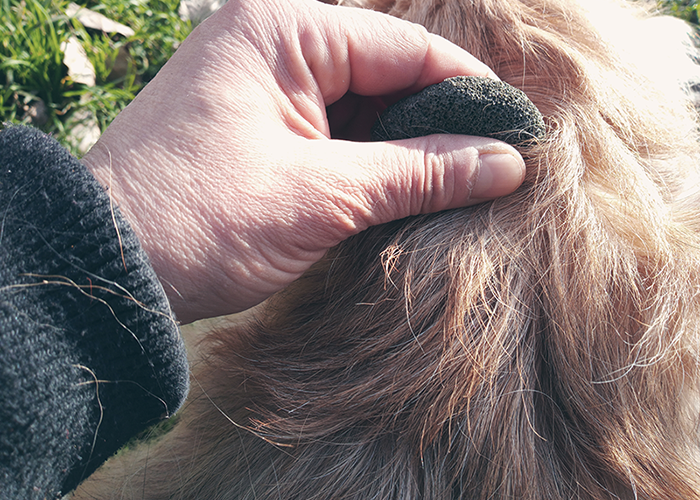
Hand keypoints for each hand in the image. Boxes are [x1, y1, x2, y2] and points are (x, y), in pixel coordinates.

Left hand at [82, 0, 524, 323]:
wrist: (112, 267)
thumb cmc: (201, 219)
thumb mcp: (323, 196)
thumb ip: (420, 173)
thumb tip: (506, 163)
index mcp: (284, 30)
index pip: (407, 48)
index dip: (469, 90)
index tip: (517, 133)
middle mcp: (273, 44)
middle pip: (387, 75)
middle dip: (437, 124)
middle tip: (493, 169)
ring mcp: (263, 87)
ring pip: (362, 108)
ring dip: (404, 149)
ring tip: (454, 189)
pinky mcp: (258, 127)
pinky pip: (333, 133)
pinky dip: (368, 163)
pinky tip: (400, 193)